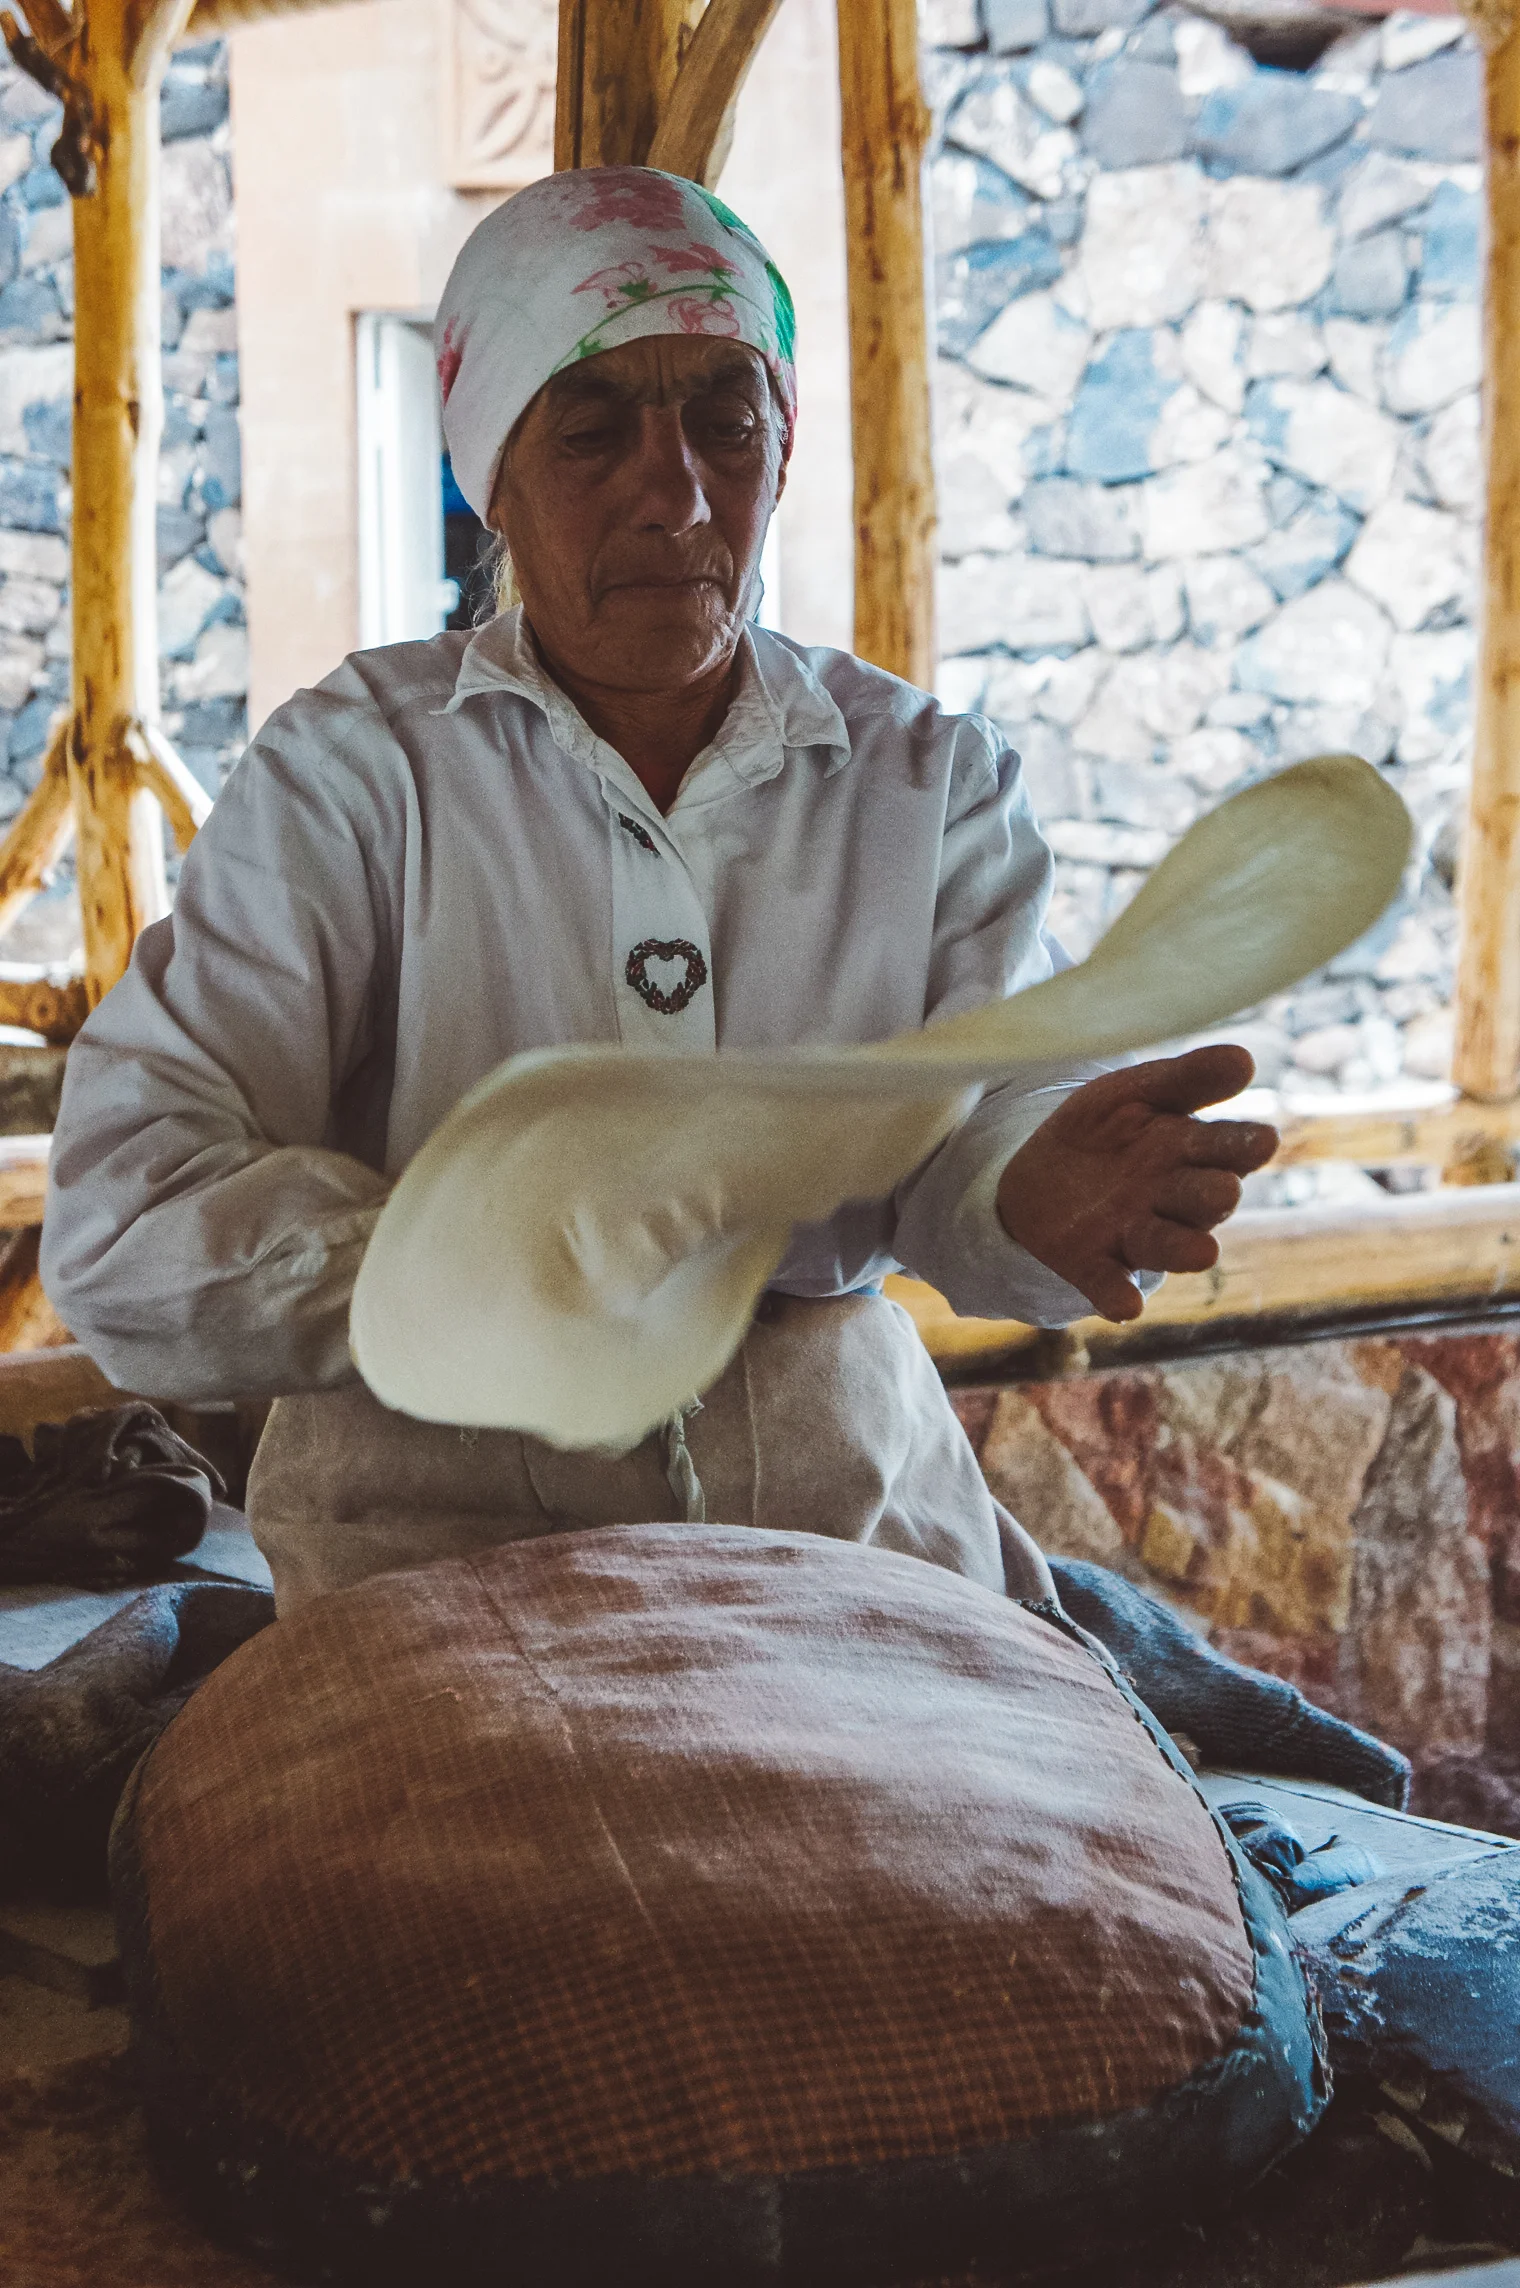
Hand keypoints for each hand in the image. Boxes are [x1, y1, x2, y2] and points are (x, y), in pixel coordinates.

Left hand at [994, 1044, 1277, 1322]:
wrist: (1037, 1171)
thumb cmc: (1107, 1129)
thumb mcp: (1138, 1092)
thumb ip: (1188, 1079)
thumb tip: (1246, 1058)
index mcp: (1190, 1150)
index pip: (1227, 1148)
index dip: (1242, 1146)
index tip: (1261, 1141)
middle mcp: (1172, 1198)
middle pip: (1204, 1198)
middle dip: (1214, 1195)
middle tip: (1223, 1191)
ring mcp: (1134, 1233)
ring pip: (1168, 1244)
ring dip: (1183, 1249)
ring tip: (1203, 1252)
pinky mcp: (1093, 1263)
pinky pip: (1108, 1282)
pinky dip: (1116, 1294)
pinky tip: (1124, 1306)